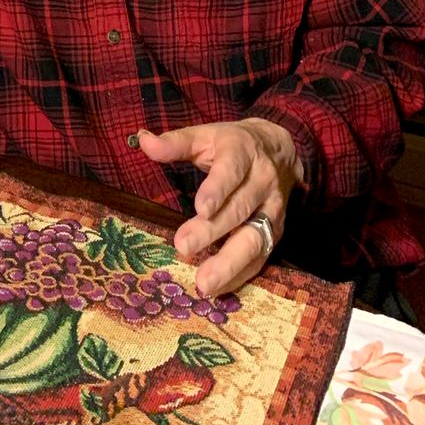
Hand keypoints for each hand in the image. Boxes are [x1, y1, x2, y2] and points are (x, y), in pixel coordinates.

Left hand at [139, 118, 302, 296]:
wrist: (280, 152)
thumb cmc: (233, 145)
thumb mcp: (206, 135)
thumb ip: (175, 142)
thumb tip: (144, 141)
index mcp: (243, 152)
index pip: (232, 170)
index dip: (217, 189)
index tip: (201, 208)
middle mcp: (262, 181)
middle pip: (239, 209)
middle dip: (212, 231)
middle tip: (183, 247)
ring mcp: (273, 210)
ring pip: (255, 239)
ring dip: (230, 263)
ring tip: (204, 283)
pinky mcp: (276, 232)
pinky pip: (260, 258)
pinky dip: (239, 275)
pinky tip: (218, 288)